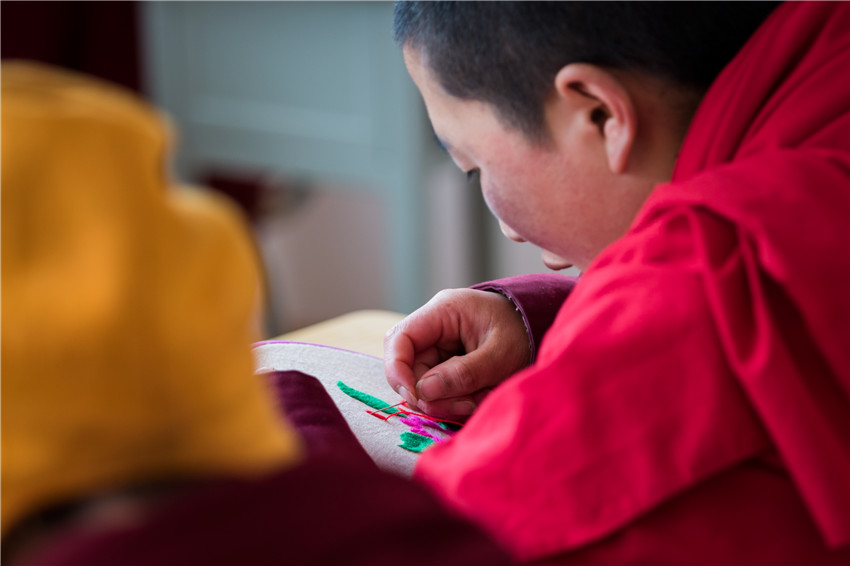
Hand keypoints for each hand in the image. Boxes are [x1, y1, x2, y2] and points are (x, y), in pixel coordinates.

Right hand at [384, 288, 530, 419]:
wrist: (542, 326)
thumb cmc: (523, 332)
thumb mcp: (500, 355)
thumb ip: (463, 373)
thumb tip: (423, 393)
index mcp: (443, 311)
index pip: (399, 339)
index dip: (398, 371)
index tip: (415, 399)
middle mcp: (435, 326)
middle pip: (410, 366)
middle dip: (432, 394)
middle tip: (464, 406)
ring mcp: (440, 343)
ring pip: (425, 381)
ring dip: (448, 399)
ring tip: (480, 399)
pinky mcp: (447, 360)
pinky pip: (440, 386)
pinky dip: (457, 397)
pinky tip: (480, 395)